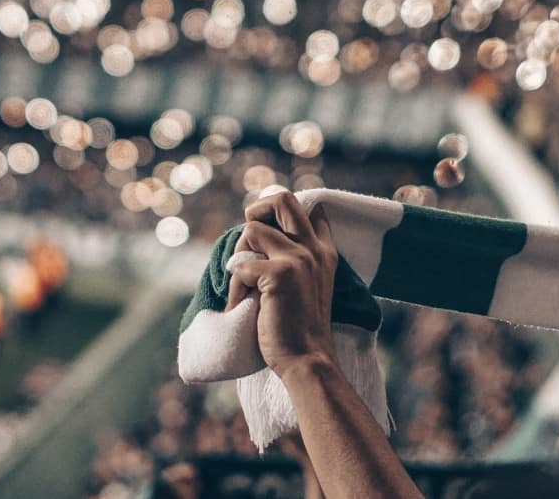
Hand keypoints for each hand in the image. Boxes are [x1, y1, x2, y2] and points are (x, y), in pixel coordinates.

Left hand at [226, 190, 336, 376]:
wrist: (307, 359)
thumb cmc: (299, 327)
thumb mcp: (307, 285)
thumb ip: (294, 259)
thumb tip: (258, 236)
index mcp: (323, 251)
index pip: (309, 209)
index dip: (281, 215)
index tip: (268, 241)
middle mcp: (314, 249)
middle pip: (281, 199)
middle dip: (256, 212)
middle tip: (249, 243)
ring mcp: (299, 259)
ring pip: (252, 230)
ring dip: (240, 257)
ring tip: (245, 287)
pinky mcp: (280, 274)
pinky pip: (241, 266)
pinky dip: (235, 288)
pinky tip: (243, 306)